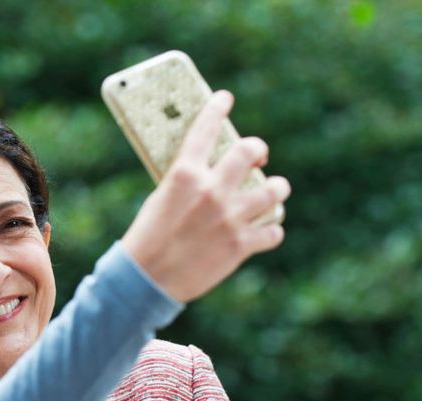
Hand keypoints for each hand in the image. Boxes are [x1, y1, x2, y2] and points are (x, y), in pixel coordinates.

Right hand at [120, 90, 290, 302]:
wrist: (145, 281)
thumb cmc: (148, 238)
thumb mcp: (161, 199)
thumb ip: (187, 182)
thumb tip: (208, 171)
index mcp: (185, 174)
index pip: (206, 128)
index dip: (217, 107)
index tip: (225, 99)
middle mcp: (212, 190)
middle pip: (251, 151)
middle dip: (258, 151)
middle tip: (258, 158)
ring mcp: (230, 218)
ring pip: (275, 190)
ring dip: (276, 189)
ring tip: (274, 191)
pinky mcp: (241, 246)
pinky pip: (273, 231)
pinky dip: (270, 231)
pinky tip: (265, 231)